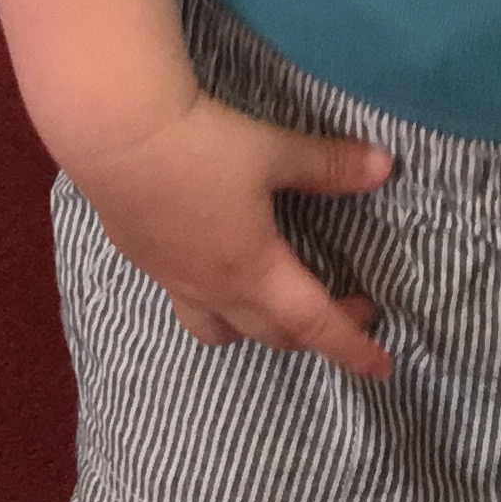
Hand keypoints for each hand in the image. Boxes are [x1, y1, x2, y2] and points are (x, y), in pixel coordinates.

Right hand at [67, 91, 396, 378]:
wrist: (115, 133)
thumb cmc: (201, 146)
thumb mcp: (273, 152)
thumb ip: (328, 166)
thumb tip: (385, 167)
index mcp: (254, 269)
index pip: (314, 323)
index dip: (351, 346)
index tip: (382, 367)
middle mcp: (214, 287)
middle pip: (270, 333)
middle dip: (313, 332)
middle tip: (349, 307)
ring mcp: (172, 277)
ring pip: (218, 329)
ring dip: (254, 329)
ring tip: (272, 304)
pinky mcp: (142, 258)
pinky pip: (184, 300)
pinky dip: (212, 299)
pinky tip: (210, 262)